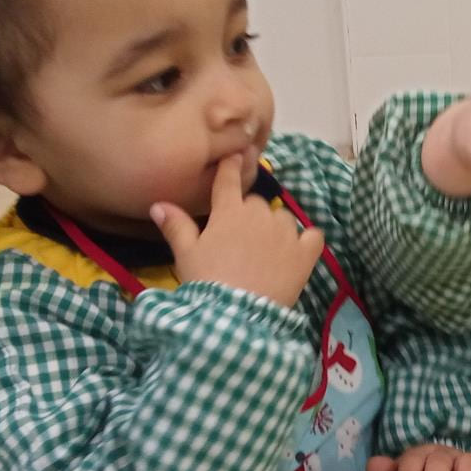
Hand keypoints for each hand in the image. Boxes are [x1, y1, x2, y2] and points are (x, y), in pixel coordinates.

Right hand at [152, 154, 324, 305]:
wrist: (237, 314)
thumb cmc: (207, 281)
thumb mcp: (186, 254)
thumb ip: (176, 225)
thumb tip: (157, 204)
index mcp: (229, 211)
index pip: (229, 180)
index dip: (232, 167)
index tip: (236, 156)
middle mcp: (260, 214)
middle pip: (256, 204)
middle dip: (249, 217)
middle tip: (239, 243)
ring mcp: (286, 231)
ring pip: (282, 219)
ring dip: (275, 229)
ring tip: (265, 254)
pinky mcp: (306, 252)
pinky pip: (313, 235)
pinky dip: (307, 240)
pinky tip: (299, 251)